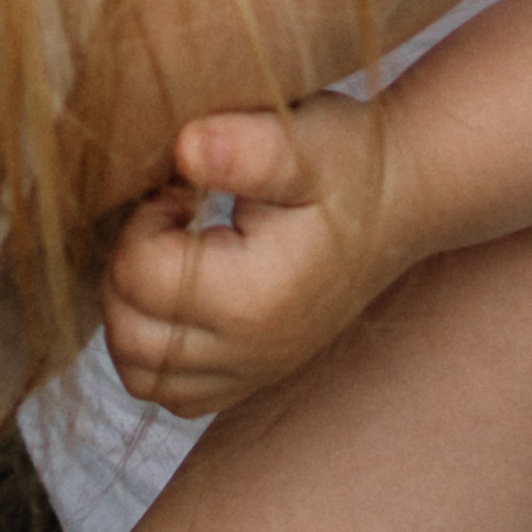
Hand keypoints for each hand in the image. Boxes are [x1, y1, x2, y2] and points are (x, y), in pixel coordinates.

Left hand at [100, 94, 409, 418]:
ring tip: (171, 254)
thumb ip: (245, 145)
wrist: (405, 198)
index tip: (182, 189)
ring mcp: (254, 373)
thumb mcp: (304, 140)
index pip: (136, 276)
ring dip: (132, 312)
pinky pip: (173, 392)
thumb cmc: (349, 162)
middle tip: (171, 219)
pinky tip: (183, 290)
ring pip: (141, 374)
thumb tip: (185, 148)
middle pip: (127, 335)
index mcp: (253, 299)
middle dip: (126, 267)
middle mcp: (251, 353)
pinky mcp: (254, 376)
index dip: (141, 221)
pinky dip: (157, 349)